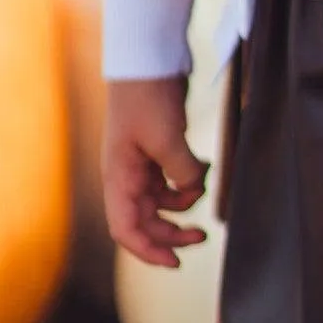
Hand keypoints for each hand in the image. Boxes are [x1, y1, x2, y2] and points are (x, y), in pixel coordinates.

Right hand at [101, 75, 210, 267]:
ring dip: (182, 207)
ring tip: (204, 197)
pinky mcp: (157, 148)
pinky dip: (187, 182)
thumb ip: (183, 173)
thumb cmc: (148, 98)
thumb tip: (195, 189)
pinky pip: (170, 179)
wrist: (148, 59)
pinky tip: (204, 170)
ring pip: (160, 202)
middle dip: (172, 234)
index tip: (175, 262)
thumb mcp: (168, 139)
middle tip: (201, 239)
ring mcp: (141, 162)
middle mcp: (126, 176)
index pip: (125, 230)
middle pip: (145, 221)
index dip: (148, 251)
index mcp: (119, 178)